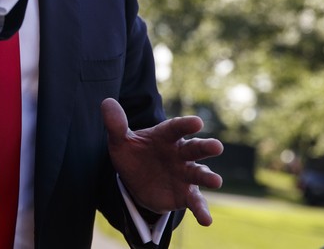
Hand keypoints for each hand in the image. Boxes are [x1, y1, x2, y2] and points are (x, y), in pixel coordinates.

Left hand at [101, 98, 223, 225]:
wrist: (136, 182)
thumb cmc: (133, 155)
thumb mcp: (120, 142)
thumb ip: (116, 125)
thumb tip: (106, 102)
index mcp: (165, 136)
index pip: (175, 128)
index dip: (186, 125)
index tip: (197, 122)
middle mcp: (180, 153)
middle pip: (194, 148)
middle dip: (205, 147)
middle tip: (216, 146)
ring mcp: (185, 174)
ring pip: (199, 174)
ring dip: (208, 177)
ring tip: (216, 181)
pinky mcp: (186, 194)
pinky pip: (195, 202)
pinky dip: (202, 210)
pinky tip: (206, 220)